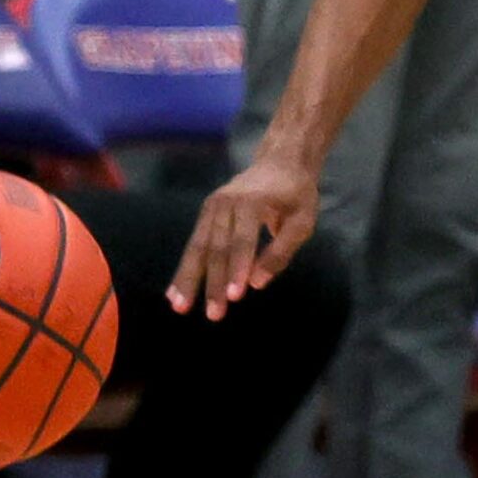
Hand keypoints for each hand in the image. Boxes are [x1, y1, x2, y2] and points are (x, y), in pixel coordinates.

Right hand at [168, 152, 320, 320]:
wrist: (280, 162)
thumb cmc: (296, 196)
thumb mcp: (302, 222)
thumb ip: (281, 251)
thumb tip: (257, 283)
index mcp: (251, 201)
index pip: (242, 241)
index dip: (238, 269)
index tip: (235, 297)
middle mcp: (225, 202)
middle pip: (216, 247)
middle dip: (213, 283)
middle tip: (214, 315)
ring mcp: (212, 206)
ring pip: (198, 247)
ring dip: (189, 279)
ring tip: (180, 307)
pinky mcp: (206, 212)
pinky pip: (194, 244)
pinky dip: (185, 269)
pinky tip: (175, 292)